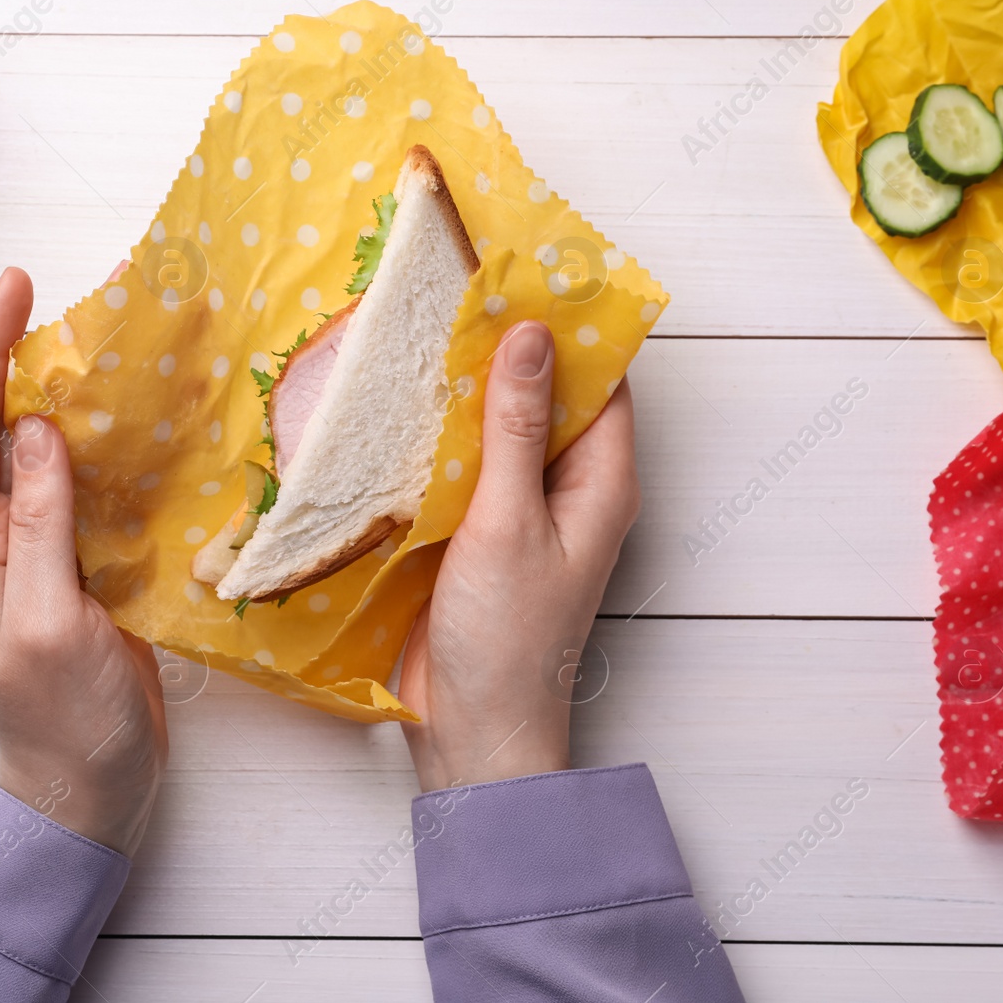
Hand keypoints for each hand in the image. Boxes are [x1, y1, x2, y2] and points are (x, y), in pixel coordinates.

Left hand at [0, 268, 167, 853]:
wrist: (90, 787)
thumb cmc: (61, 718)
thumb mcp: (45, 619)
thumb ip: (40, 523)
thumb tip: (36, 427)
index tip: (15, 286)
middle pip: (2, 426)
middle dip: (29, 357)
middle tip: (77, 299)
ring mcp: (41, 549)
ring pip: (51, 450)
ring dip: (78, 396)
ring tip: (120, 343)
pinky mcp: (84, 565)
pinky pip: (92, 488)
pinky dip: (117, 447)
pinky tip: (151, 421)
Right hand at [400, 321, 639, 791]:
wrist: (473, 733)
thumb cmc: (507, 639)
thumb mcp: (509, 522)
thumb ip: (517, 429)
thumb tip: (531, 335)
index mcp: (602, 482)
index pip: (603, 379)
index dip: (570, 324)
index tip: (523, 269)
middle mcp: (570, 488)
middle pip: (549, 396)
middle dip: (508, 347)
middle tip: (456, 284)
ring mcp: (523, 510)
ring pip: (502, 427)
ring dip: (467, 389)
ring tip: (420, 326)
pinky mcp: (478, 531)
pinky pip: (466, 464)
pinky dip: (440, 434)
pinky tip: (399, 403)